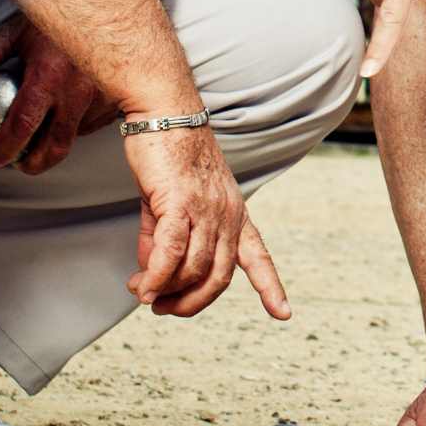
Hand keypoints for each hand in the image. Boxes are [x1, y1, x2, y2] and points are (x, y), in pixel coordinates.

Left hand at [0, 15, 119, 173]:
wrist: (105, 2)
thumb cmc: (59, 14)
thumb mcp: (15, 29)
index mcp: (49, 76)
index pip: (23, 125)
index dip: (6, 148)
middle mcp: (78, 90)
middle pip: (57, 145)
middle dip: (37, 163)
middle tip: (22, 165)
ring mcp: (102, 96)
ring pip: (78, 134)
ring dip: (58, 143)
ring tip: (43, 142)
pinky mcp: (118, 96)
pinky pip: (96, 121)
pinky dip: (80, 125)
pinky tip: (68, 118)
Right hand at [121, 125, 291, 320]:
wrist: (166, 111)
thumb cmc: (170, 153)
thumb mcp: (173, 202)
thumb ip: (166, 240)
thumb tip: (152, 277)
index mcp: (235, 213)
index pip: (258, 256)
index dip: (270, 287)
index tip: (283, 314)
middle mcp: (227, 215)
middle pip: (220, 277)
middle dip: (192, 302)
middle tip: (164, 309)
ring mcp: (207, 210)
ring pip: (195, 268)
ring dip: (166, 291)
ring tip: (144, 295)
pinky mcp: (180, 203)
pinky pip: (171, 253)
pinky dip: (156, 277)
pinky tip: (142, 287)